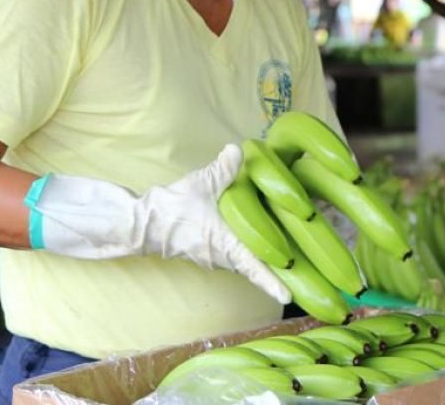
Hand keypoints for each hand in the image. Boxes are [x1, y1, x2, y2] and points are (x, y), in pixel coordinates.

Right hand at [25, 144, 290, 302]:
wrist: (141, 222)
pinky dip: (250, 251)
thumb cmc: (172, 208)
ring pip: (245, 261)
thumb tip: (239, 149)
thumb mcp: (201, 184)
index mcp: (225, 245)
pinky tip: (261, 239)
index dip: (272, 282)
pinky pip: (235, 256)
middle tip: (303, 274)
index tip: (288, 296)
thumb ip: (223, 168)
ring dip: (264, 260)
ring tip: (290, 258)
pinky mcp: (208, 253)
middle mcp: (222, 258)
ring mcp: (214, 258)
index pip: (254, 267)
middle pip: (255, 267)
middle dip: (278, 272)